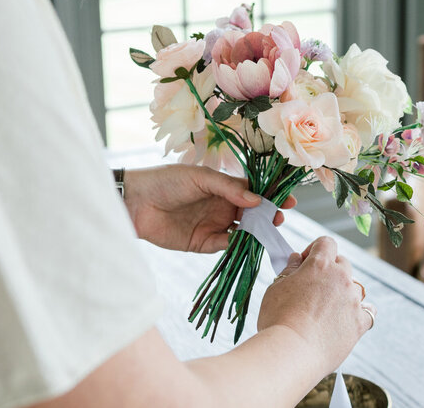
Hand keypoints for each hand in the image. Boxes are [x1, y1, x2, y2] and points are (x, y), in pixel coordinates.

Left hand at [123, 164, 295, 252]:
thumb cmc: (167, 181)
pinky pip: (225, 245)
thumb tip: (257, 200)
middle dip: (268, 215)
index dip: (271, 196)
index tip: (289, 200)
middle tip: (279, 217)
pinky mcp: (202, 243)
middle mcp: (222, 206)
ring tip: (268, 230)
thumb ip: (229, 189)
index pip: (254, 192)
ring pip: (243, 231)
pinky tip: (246, 240)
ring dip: (256, 231)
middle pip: (252, 213)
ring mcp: (213, 225)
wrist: (135, 202)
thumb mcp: (201, 177)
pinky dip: (237, 244)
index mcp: (223, 187)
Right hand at [257, 237, 374, 372]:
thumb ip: (290, 269)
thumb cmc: (278, 320)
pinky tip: (348, 318)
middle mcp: (341, 279)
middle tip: (312, 288)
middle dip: (329, 271)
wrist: (291, 353)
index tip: (305, 262)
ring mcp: (353, 301)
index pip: (326, 243)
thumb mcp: (275, 288)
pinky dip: (360, 313)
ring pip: (355, 287)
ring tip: (325, 309)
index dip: (315, 250)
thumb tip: (297, 258)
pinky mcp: (360, 323)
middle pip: (342, 263)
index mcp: (320, 265)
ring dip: (343, 292)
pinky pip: (368, 312)